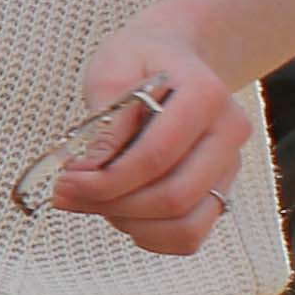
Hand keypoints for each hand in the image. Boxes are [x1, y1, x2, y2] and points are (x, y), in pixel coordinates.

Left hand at [50, 11, 253, 258]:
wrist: (173, 58)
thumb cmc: (139, 60)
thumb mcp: (111, 66)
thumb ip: (106, 115)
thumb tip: (93, 167)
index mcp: (206, 95)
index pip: (156, 155)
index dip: (106, 178)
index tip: (65, 179)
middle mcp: (228, 133)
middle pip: (174, 197)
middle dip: (111, 204)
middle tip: (67, 195)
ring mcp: (229, 166)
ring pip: (185, 226)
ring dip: (129, 224)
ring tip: (93, 202)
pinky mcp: (220, 190)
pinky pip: (190, 236)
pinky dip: (149, 236)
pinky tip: (119, 211)